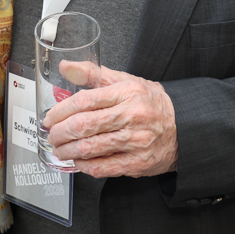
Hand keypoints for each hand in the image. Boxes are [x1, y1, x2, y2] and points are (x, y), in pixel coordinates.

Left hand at [42, 65, 177, 178]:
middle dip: (60, 133)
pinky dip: (85, 166)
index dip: (62, 110)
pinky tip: (77, 161)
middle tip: (51, 135)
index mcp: (127, 92)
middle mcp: (132, 116)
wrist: (184, 127)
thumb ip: (94, 74)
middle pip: (85, 125)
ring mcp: (136, 141)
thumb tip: (65, 66)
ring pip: (91, 148)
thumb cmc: (151, 103)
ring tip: (59, 149)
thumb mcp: (126, 81)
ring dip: (68, 151)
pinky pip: (104, 167)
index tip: (50, 117)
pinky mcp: (138, 162)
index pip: (86, 100)